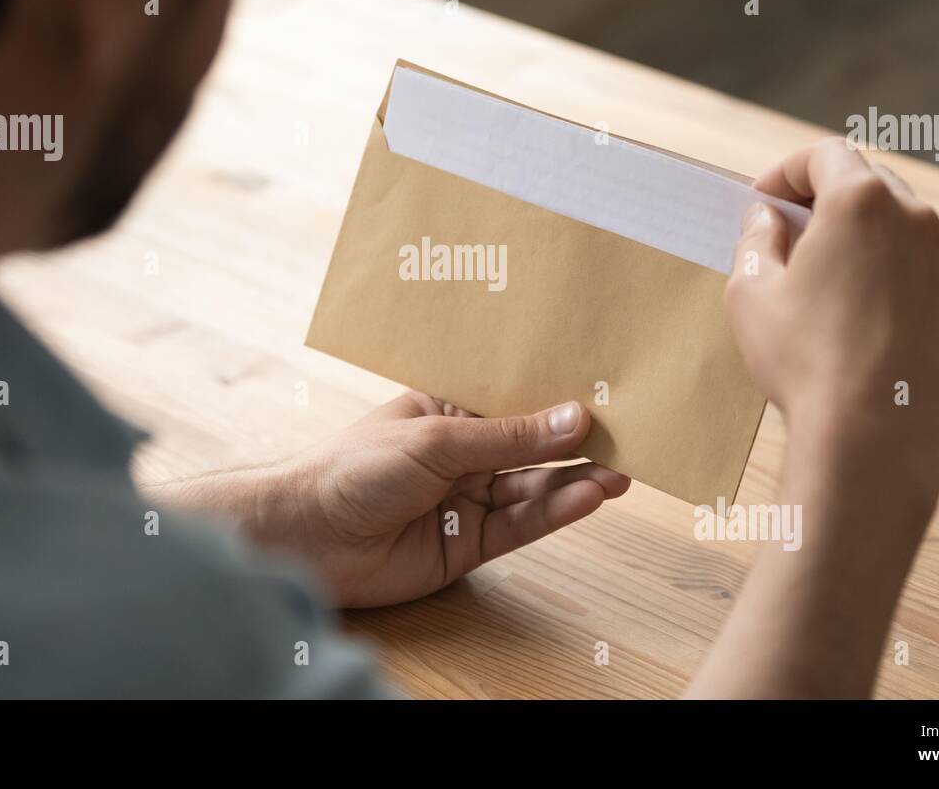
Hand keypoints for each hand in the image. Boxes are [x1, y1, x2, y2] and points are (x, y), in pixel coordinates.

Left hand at [226, 392, 628, 607]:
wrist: (308, 536)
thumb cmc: (355, 468)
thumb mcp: (438, 440)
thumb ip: (510, 437)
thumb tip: (574, 418)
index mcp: (449, 412)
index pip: (514, 402)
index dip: (556, 399)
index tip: (606, 393)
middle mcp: (463, 456)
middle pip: (531, 448)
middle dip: (577, 444)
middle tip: (630, 437)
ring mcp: (468, 501)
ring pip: (533, 488)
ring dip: (576, 481)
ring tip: (621, 471)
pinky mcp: (470, 545)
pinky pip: (521, 525)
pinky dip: (555, 512)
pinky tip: (587, 496)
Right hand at [687, 139, 938, 698]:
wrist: (870, 436)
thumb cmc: (802, 360)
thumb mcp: (750, 292)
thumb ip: (756, 240)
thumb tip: (767, 220)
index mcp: (861, 203)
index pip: (824, 154)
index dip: (786, 171)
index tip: (763, 199)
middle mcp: (914, 223)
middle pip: (868, 184)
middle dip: (825, 199)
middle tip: (787, 230)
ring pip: (897, 232)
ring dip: (859, 241)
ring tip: (818, 281)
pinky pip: (915, 278)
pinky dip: (885, 282)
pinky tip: (851, 322)